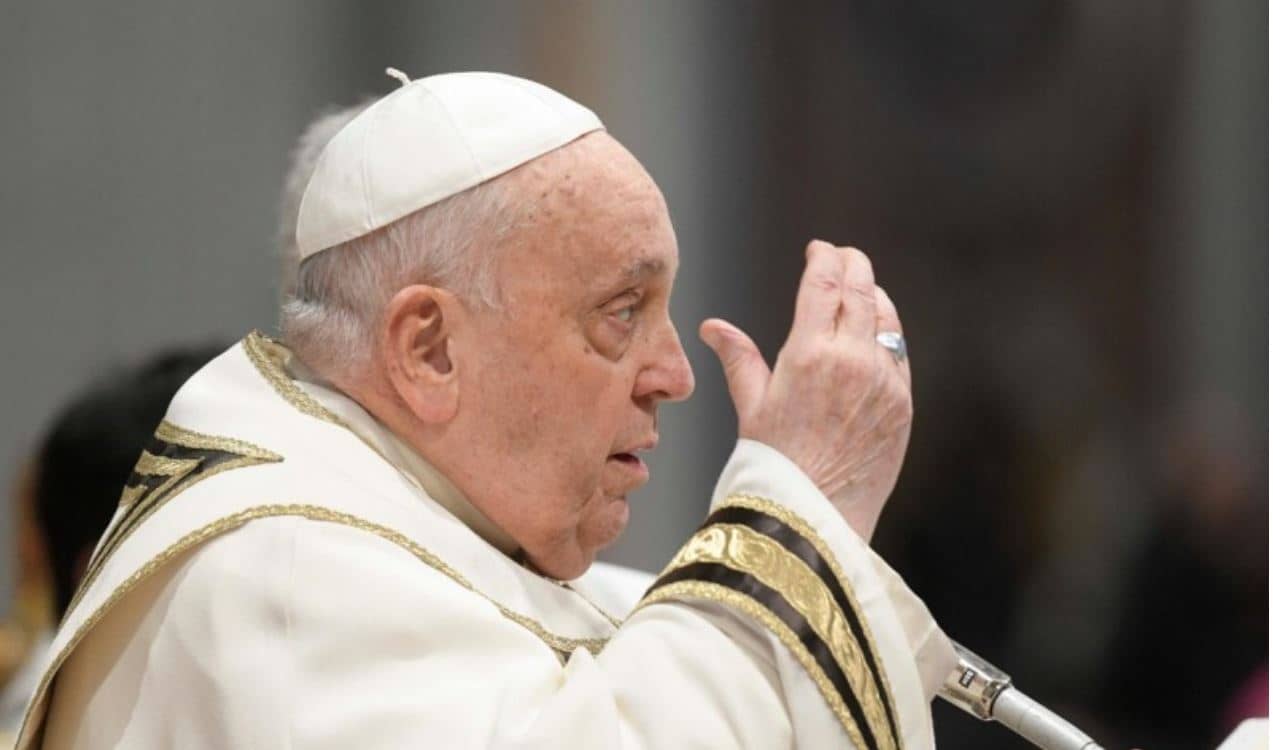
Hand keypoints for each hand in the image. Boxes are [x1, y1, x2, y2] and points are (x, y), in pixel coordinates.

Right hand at [700, 240, 911, 539]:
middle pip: (860, 288)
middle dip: (852, 265)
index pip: (824, 282)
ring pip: (886, 317)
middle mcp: (852, 360)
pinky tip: (875, 335)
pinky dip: (887, 335)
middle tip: (843, 256)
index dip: (823, 256)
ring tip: (861, 289)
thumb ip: (739, 359)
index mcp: (809, 354)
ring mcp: (883, 381)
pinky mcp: (903, 404)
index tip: (819, 248)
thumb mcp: (751, 407)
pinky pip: (899, 354)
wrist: (815, 517)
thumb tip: (713, 327)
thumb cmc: (774, 466)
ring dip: (873, 295)